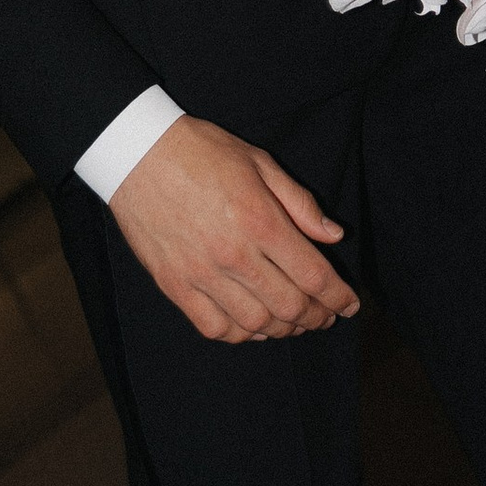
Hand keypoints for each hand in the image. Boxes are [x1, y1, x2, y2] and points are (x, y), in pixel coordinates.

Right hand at [110, 116, 358, 344]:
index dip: (338, 296)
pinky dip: (240, 335)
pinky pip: (214, 328)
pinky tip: (253, 326)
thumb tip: (334, 236)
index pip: (313, 275)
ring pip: (255, 324)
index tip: (349, 305)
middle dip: (316, 317)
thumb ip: (299, 203)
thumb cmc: (201, 151)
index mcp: (260, 220)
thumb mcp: (259, 162)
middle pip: (289, 306)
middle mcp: (234, 254)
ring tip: (294, 323)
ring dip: (283, 330)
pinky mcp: (175, 285)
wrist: (136, 153)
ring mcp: (201, 274)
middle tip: (326, 315)